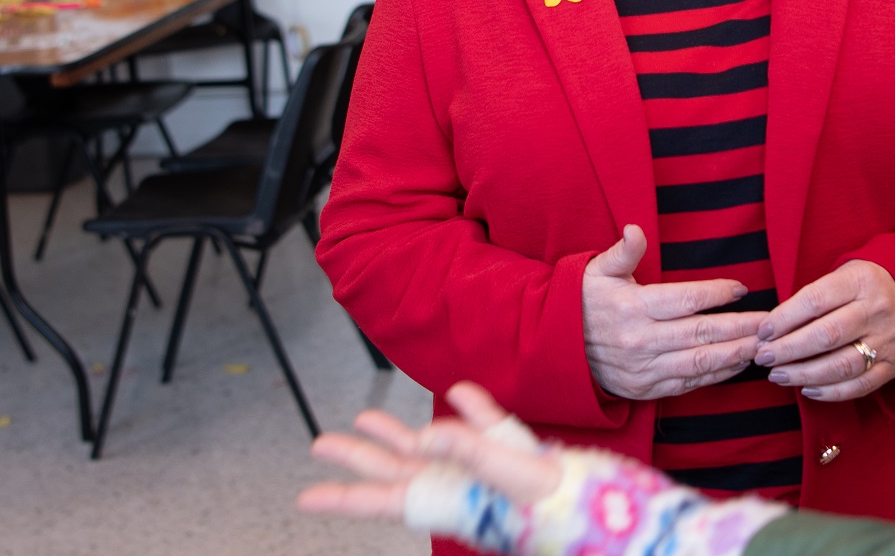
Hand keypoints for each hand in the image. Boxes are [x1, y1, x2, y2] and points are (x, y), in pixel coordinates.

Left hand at [299, 383, 560, 520]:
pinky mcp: (503, 448)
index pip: (380, 500)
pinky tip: (458, 391)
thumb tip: (425, 431)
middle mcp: (452, 482)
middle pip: (392, 470)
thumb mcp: (503, 477)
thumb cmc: (547, 505)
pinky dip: (470, 405)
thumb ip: (465, 449)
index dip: (342, 496)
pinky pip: (481, 424)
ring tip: (365, 417)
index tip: (306, 497)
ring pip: (425, 446)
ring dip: (394, 432)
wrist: (588, 500)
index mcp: (443, 499)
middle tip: (320, 444)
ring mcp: (475, 465)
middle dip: (356, 456)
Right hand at [582, 225, 766, 400]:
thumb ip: (623, 253)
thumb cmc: (583, 302)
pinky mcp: (646, 389)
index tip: (741, 289)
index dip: (717, 294)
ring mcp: (644, 369)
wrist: (557, 349)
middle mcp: (641, 340)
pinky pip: (689, 382)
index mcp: (633, 307)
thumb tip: (635, 230)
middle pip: (702, 333)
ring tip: (763, 344)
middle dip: (741, 327)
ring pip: (701, 362)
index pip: (687, 300)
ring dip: (736, 353)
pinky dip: (717, 374)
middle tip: (770, 322)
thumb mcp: (597, 271)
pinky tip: (737, 363)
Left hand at [756, 260, 894, 400]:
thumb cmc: (864, 286)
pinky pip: (860, 386)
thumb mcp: (843, 275)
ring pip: (841, 365)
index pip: (815, 300)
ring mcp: (888, 340)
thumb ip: (814, 297)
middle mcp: (877, 311)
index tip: (763, 332)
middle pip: (827, 335)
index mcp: (861, 281)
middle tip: (763, 357)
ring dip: (804, 374)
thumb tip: (774, 328)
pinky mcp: (893, 366)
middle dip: (788, 349)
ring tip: (777, 375)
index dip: (785, 318)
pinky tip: (807, 389)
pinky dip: (830, 392)